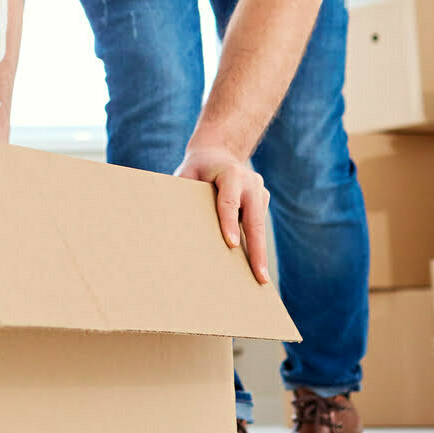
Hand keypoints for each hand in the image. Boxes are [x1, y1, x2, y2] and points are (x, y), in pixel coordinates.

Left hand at [172, 144, 272, 284]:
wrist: (218, 152)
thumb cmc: (197, 167)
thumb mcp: (187, 172)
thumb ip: (183, 190)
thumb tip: (171, 220)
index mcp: (231, 174)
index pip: (230, 202)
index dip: (230, 223)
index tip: (231, 245)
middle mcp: (250, 182)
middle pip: (255, 220)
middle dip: (257, 250)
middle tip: (260, 276)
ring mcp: (260, 192)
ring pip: (260, 226)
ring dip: (260, 253)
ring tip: (260, 280)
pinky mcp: (262, 201)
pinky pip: (258, 225)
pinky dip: (256, 245)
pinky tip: (255, 267)